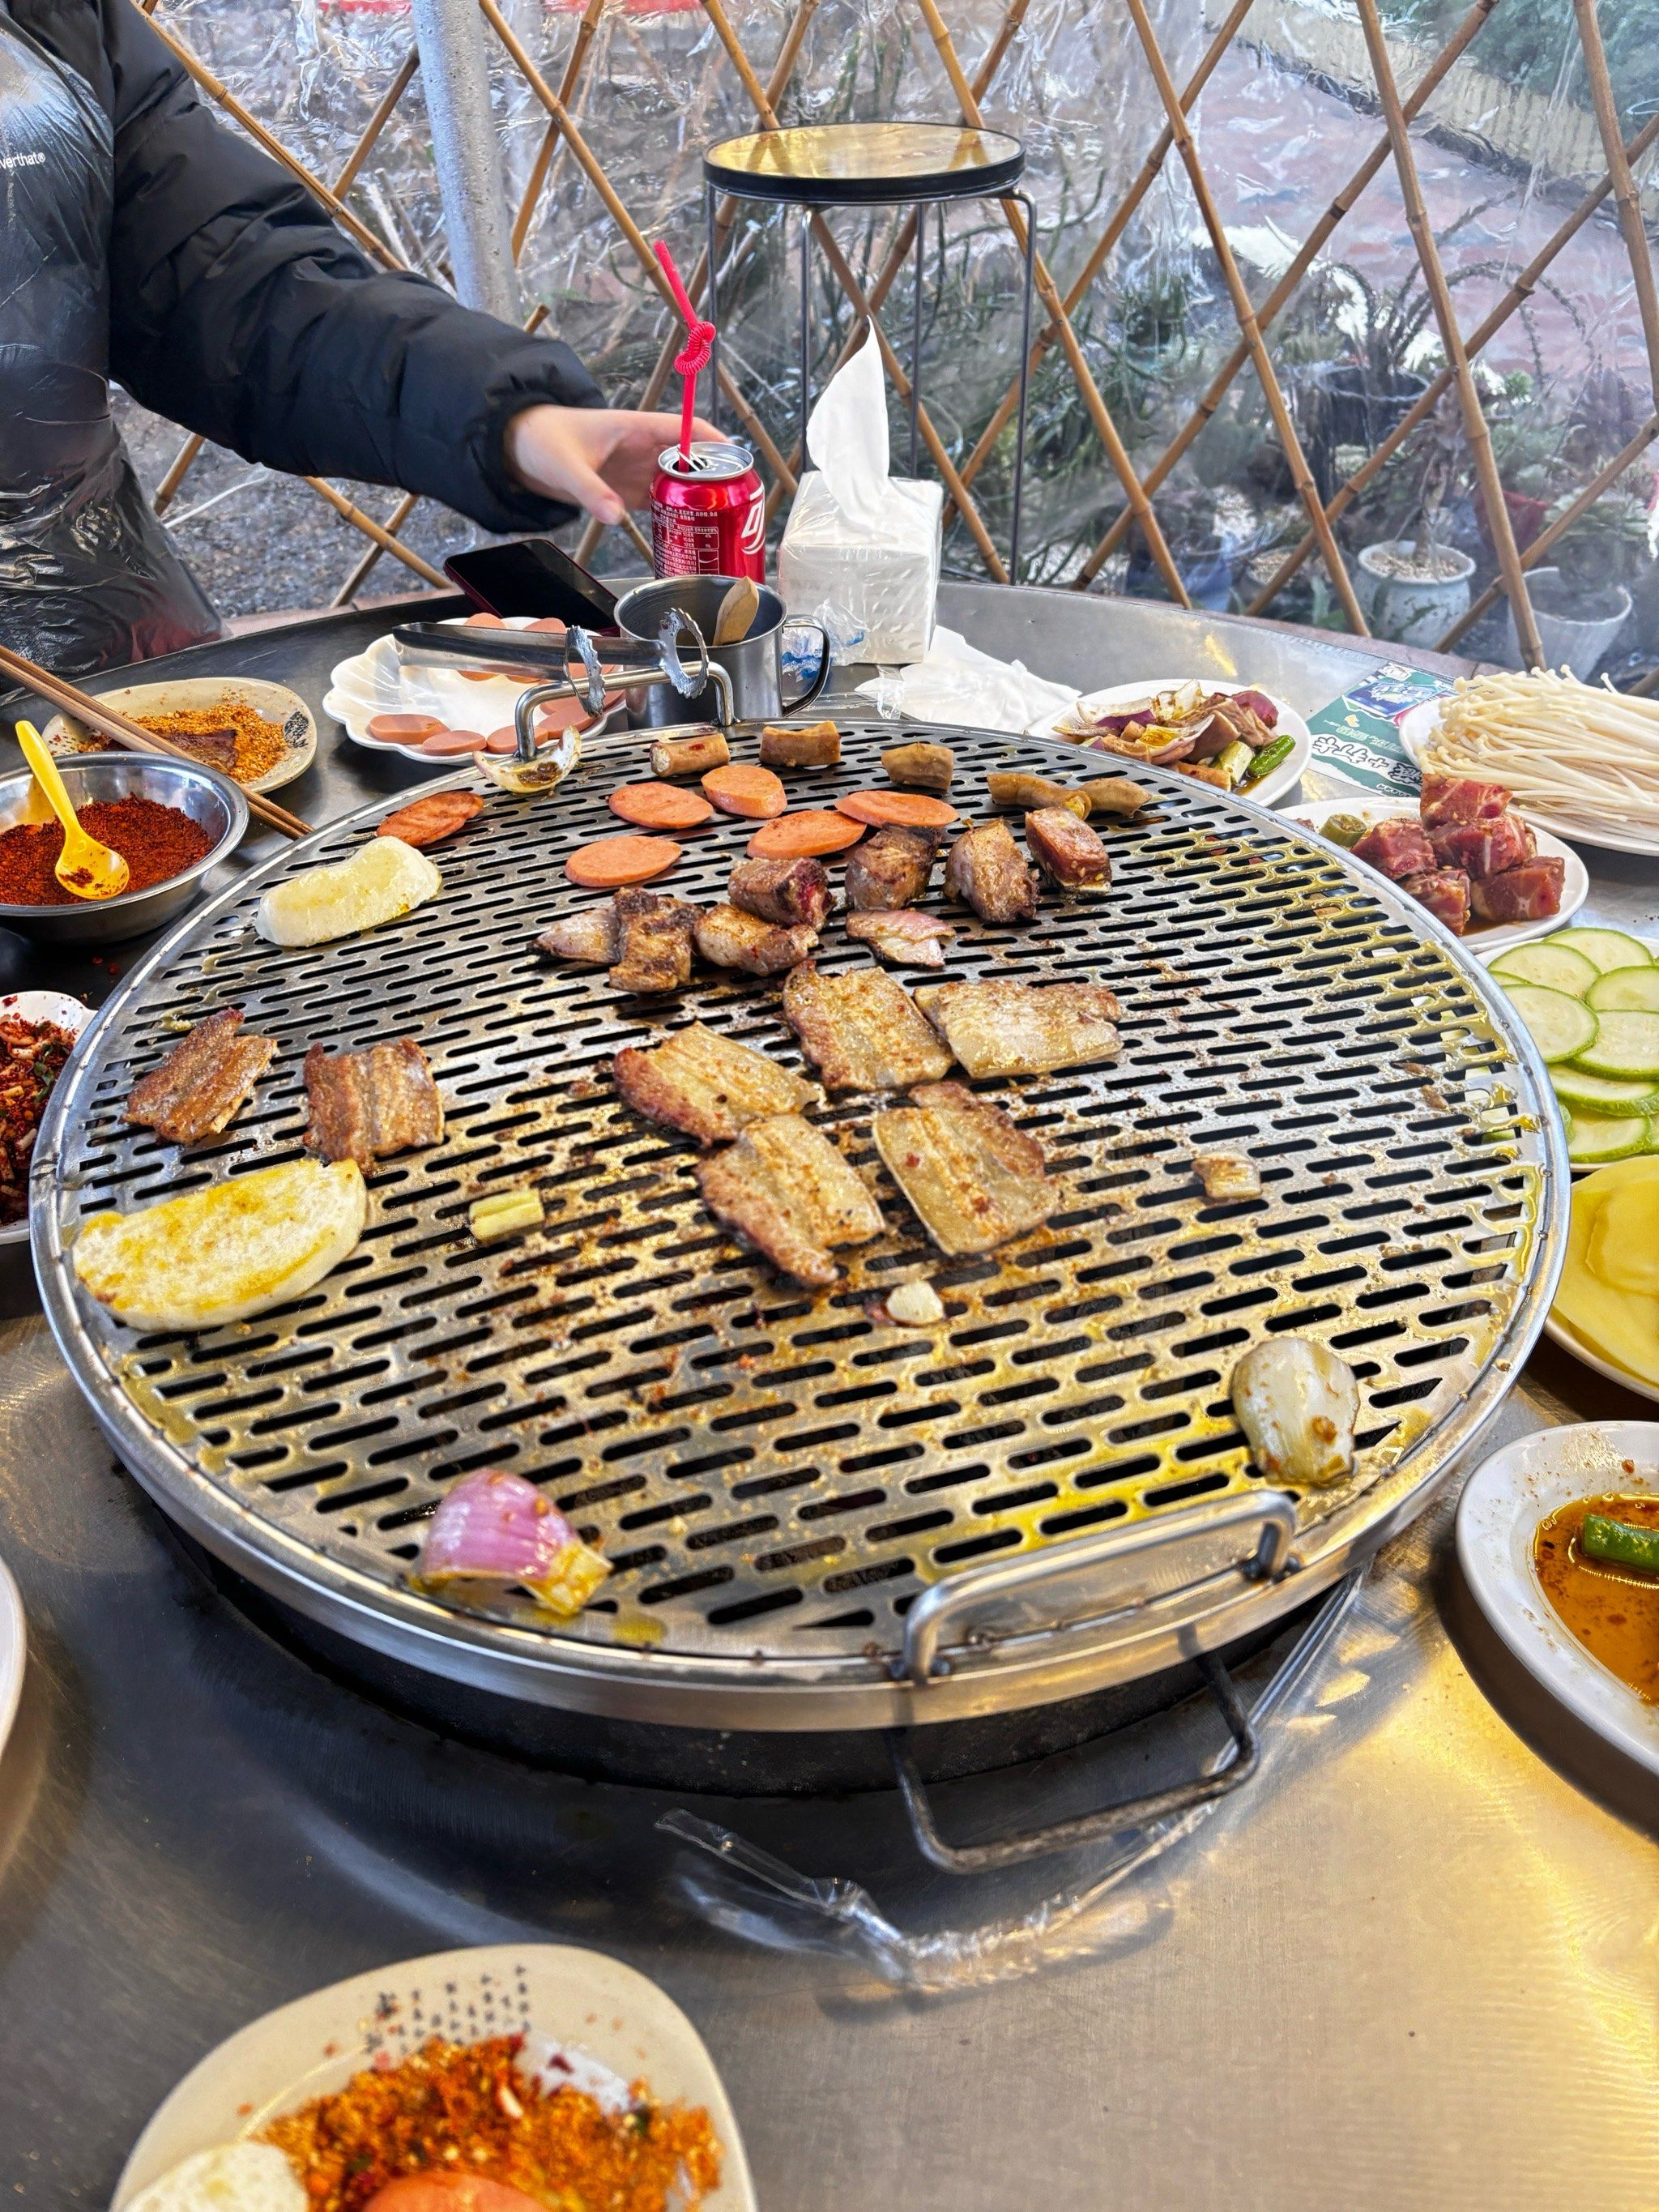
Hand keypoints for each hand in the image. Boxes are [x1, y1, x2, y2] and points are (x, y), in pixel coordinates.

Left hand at [505, 405, 718, 525]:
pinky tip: (693, 533)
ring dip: (701, 500)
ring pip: (681, 483)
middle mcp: (644, 449)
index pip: (687, 430)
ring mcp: (638, 470)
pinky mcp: (629, 491)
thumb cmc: (544, 440)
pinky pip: (662, 502)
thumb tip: (614, 516)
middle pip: (693, 461)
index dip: (717, 444)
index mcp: (637, 428)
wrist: (520, 449)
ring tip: (727, 523)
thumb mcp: (566, 465)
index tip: (739, 464)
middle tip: (741, 505)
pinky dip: (678, 515)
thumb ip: (591, 491)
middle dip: (718, 479)